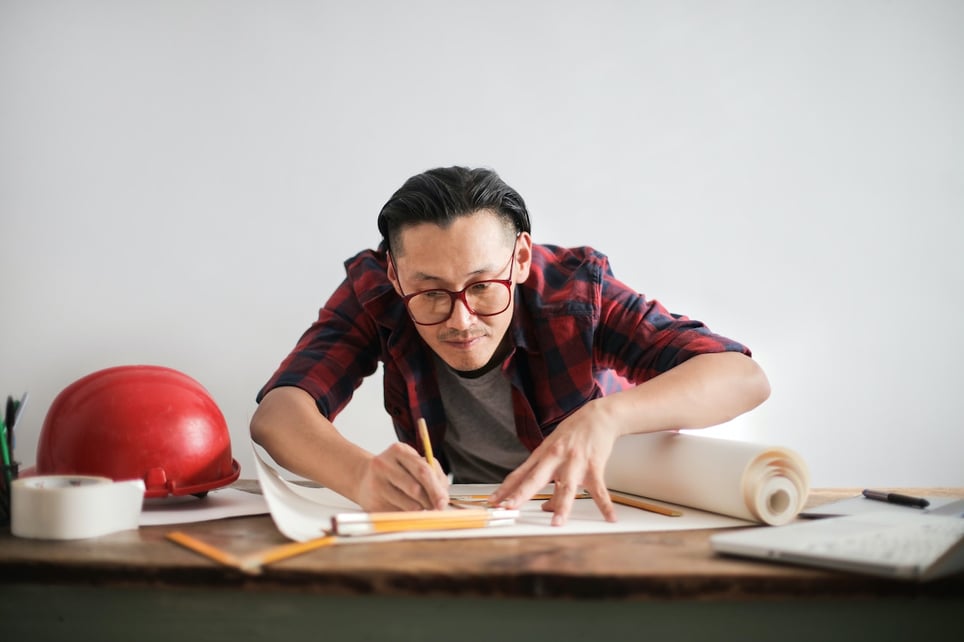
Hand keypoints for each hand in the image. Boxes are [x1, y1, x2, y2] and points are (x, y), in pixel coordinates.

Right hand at [355, 442, 448, 511]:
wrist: (363, 478)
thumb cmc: (395, 471)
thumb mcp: (412, 463)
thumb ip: (432, 474)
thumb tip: (443, 497)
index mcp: (398, 451)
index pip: (423, 469)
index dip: (436, 488)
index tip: (444, 500)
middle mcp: (384, 465)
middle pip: (415, 488)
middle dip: (431, 500)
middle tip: (438, 507)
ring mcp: (376, 484)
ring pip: (409, 504)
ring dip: (421, 508)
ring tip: (420, 505)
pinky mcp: (372, 502)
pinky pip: (399, 514)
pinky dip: (407, 514)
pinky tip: (403, 507)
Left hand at [488, 399, 619, 525]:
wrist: (598, 416)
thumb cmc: (573, 434)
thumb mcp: (554, 451)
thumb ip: (547, 479)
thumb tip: (545, 507)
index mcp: (543, 454)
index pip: (520, 474)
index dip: (505, 489)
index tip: (493, 502)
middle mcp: (556, 458)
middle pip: (535, 479)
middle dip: (521, 494)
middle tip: (509, 508)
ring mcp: (575, 462)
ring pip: (566, 488)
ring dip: (561, 507)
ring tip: (556, 523)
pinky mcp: (594, 465)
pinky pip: (599, 489)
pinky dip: (605, 505)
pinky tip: (609, 517)